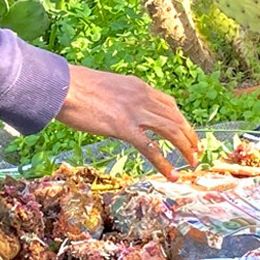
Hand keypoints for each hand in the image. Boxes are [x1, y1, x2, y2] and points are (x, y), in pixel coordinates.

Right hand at [54, 65, 201, 180]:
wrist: (63, 86)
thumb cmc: (76, 87)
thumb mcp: (107, 88)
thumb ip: (120, 99)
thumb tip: (121, 113)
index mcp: (138, 86)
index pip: (169, 104)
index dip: (182, 120)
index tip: (188, 133)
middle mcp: (142, 97)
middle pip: (176, 118)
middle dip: (190, 136)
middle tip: (197, 151)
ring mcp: (134, 112)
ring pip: (170, 131)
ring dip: (184, 148)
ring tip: (192, 163)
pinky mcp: (123, 127)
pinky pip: (150, 148)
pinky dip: (163, 163)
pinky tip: (172, 174)